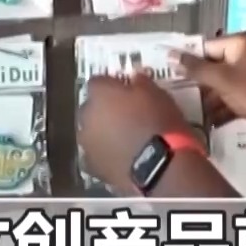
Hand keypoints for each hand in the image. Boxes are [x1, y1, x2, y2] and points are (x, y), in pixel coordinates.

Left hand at [77, 73, 198, 192]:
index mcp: (100, 93)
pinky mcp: (92, 166)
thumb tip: (135, 79)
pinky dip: (104, 155)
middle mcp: (86, 115)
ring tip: (123, 140)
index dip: (112, 86)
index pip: (98, 81)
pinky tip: (121, 158)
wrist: (159, 166)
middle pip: (91, 108)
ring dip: (102, 133)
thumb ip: (141, 83)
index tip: (125, 91)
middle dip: (104, 110)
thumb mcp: (157, 94)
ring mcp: (86, 143)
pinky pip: (95, 155)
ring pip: (90, 133)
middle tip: (124, 116)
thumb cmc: (159, 122)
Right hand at [177, 32, 245, 146]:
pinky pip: (233, 98)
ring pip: (223, 85)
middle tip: (175, 96)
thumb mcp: (222, 79)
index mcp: (242, 43)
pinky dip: (222, 108)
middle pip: (215, 67)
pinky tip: (207, 123)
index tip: (170, 74)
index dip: (189, 61)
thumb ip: (195, 68)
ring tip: (188, 113)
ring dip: (208, 100)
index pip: (208, 47)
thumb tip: (171, 55)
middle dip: (198, 84)